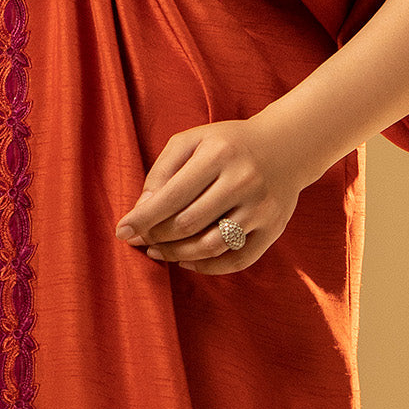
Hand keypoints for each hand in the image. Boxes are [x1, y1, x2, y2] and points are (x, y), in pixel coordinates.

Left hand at [113, 113, 307, 274]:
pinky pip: (235, 260)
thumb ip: (163, 170)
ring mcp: (260, 208)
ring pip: (210, 246)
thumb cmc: (227, 143)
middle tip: (140, 241)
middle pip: (188, 224)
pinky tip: (187, 260)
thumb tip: (142, 209)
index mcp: (218, 154)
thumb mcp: (192, 141)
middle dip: (157, 237)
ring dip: (177, 255)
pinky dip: (207, 267)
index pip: (172, 196)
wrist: (285, 146)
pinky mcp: (273, 230)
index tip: (122, 231)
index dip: (143, 218)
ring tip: (158, 252)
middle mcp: (242, 181)